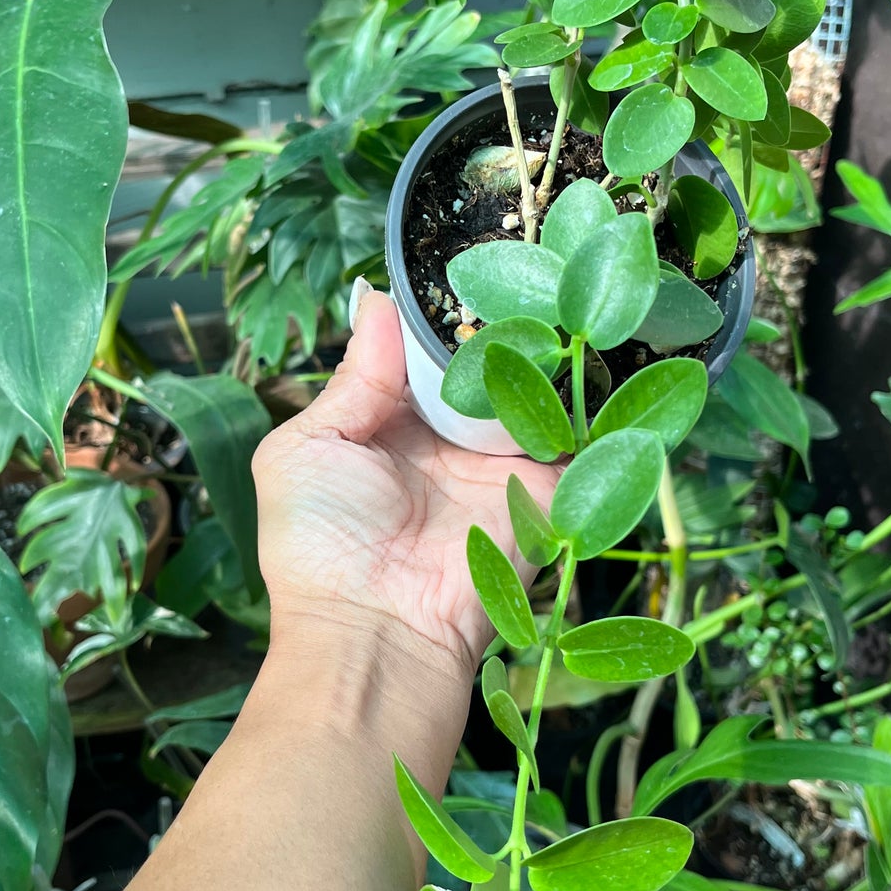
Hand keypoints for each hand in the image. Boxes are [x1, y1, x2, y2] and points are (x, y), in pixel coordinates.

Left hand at [253, 286, 559, 674]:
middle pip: (483, 363)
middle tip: (516, 259)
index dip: (438, 312)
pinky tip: (583, 346)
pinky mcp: (545, 491)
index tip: (458, 258)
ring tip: (552, 288)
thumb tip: (378, 301)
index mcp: (390, 424)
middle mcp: (448, 440)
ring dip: (540, 348)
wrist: (378, 632)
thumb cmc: (321, 545)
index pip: (423, 353)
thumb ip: (354, 378)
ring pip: (531, 388)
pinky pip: (572, 436)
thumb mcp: (307, 447)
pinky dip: (582, 397)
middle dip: (496, 321)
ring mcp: (500, 464)